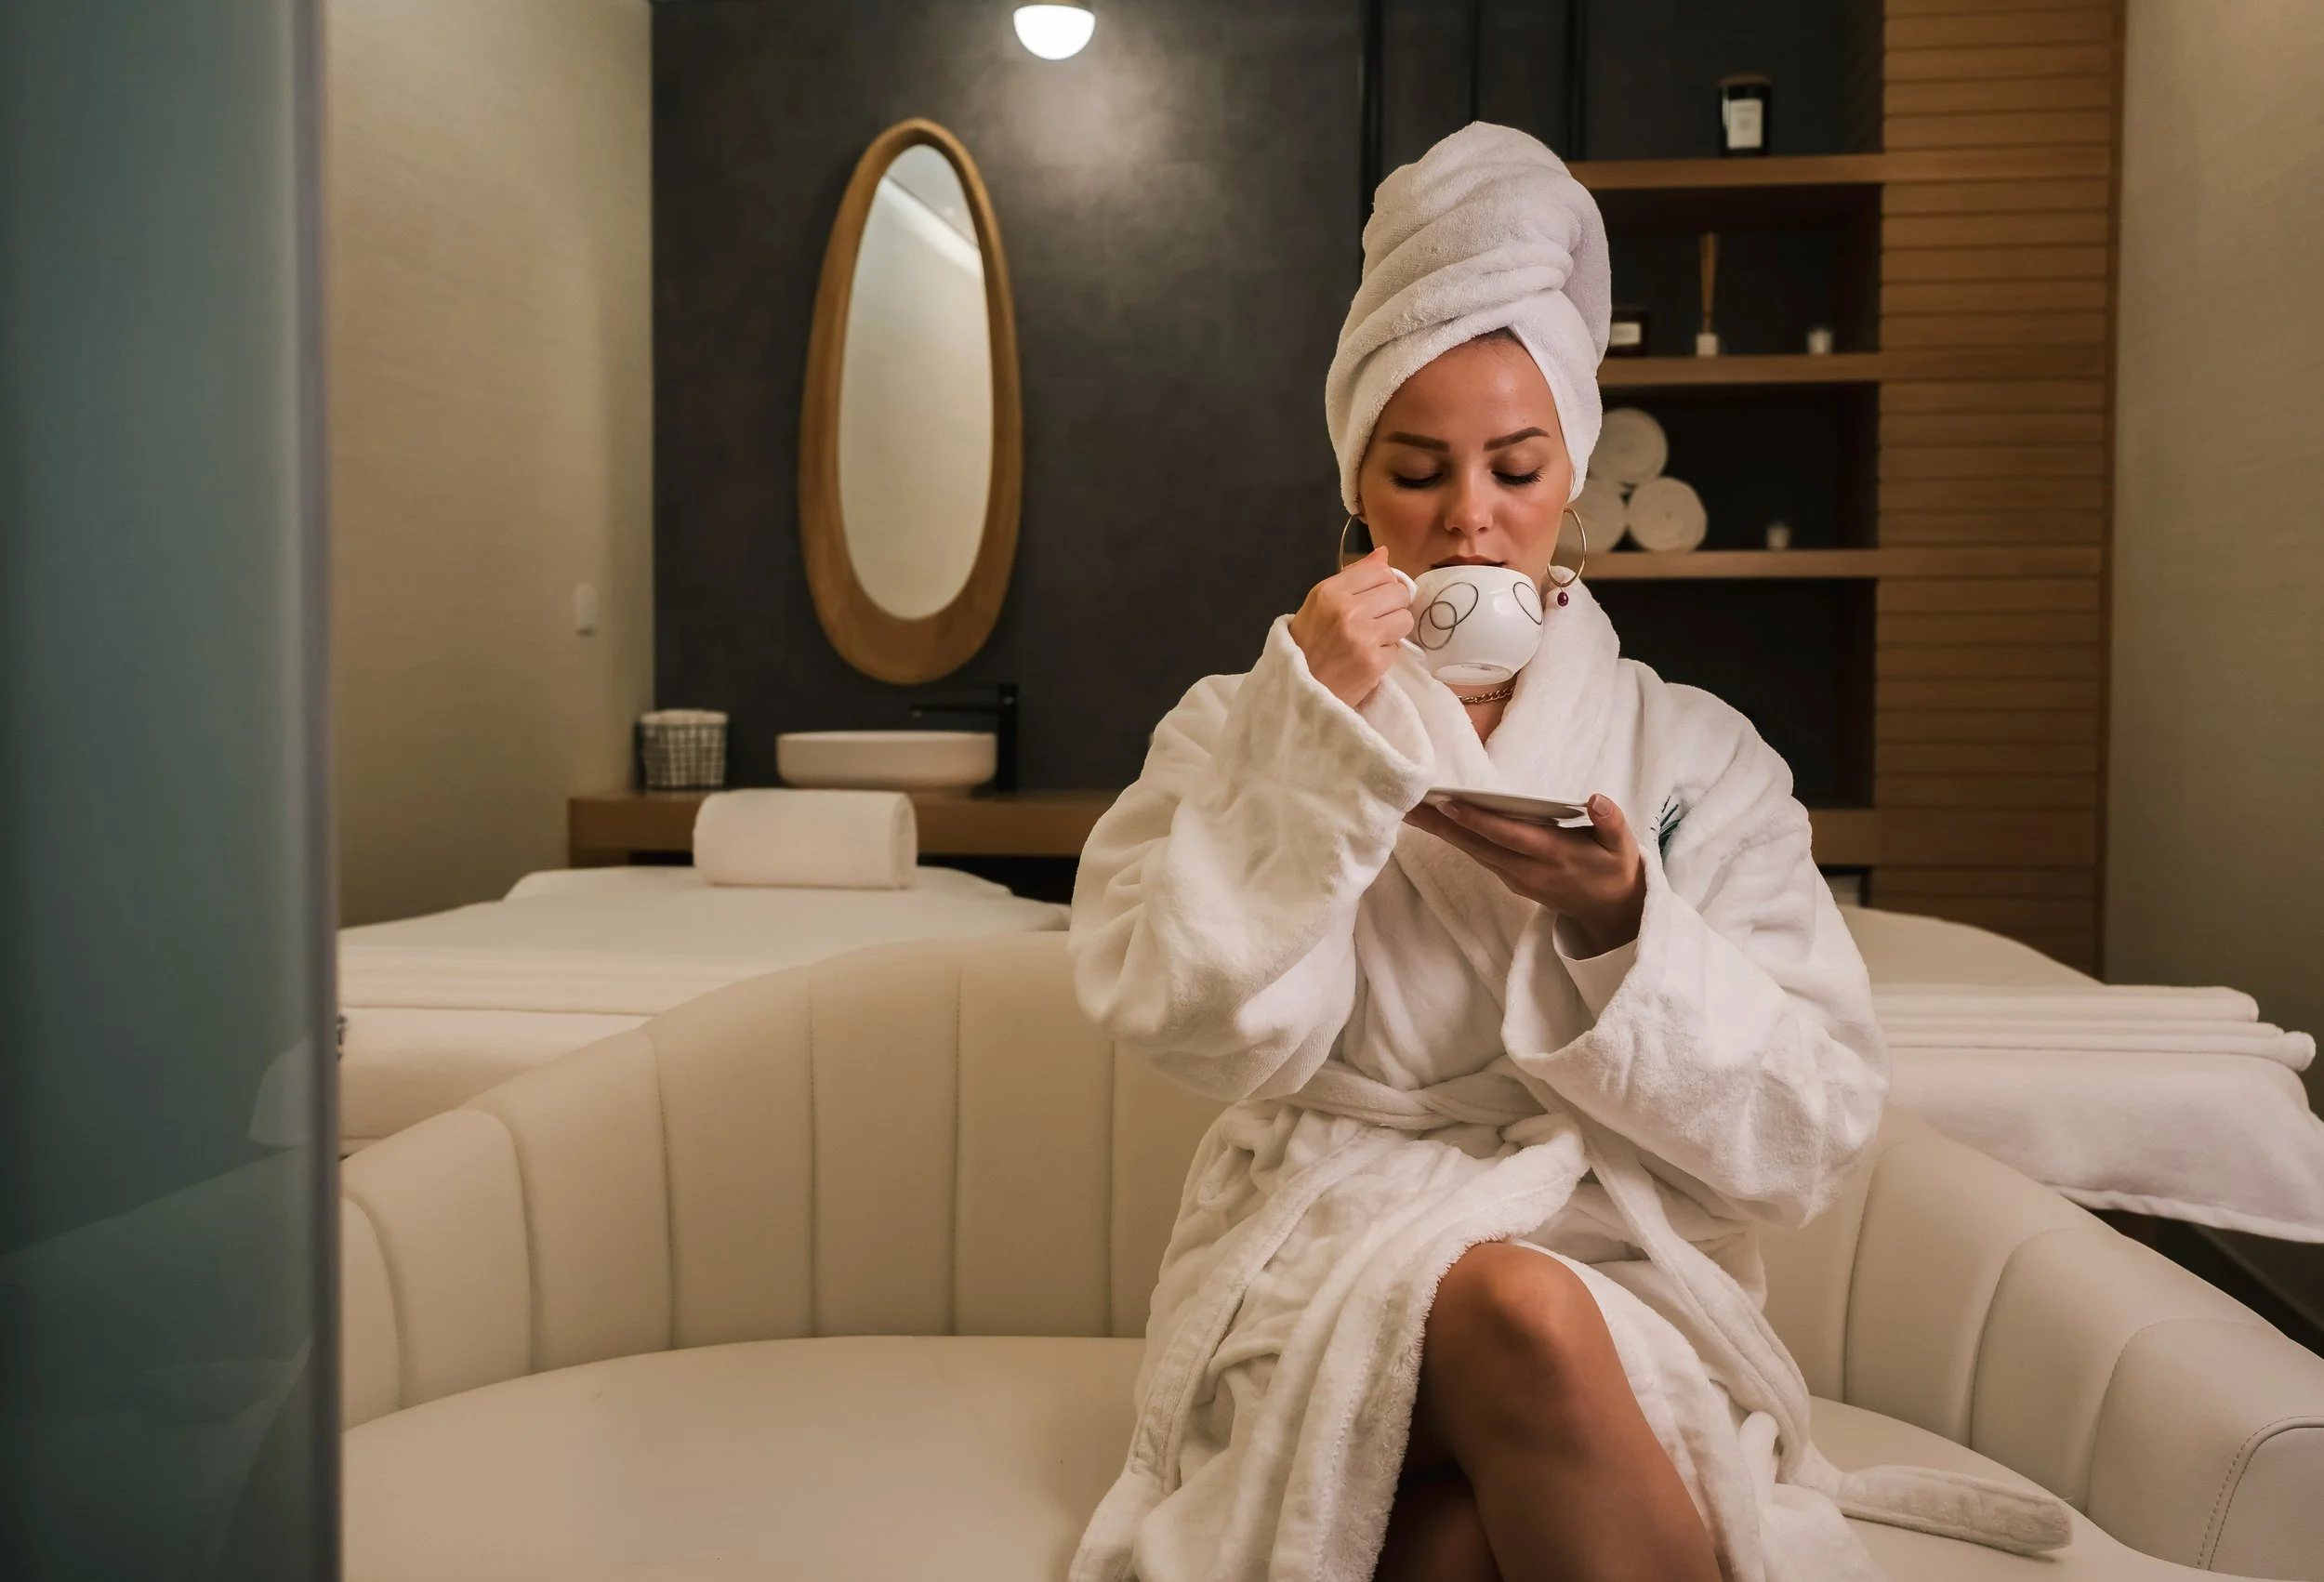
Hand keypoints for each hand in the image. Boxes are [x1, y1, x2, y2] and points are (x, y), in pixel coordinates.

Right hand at [1288, 547, 1414, 708]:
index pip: (1380, 571)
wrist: (1298, 690)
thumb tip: (1384, 553)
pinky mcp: (1373, 662)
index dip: (1384, 584)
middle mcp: (1346, 609)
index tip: (1375, 598)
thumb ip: (1353, 577)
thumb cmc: (1308, 644)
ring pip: (1405, 618)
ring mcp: (1361, 636)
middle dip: (1393, 606)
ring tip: (1374, 638)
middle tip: (1376, 621)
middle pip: (1398, 592)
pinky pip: (1398, 647)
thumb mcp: (1320, 604)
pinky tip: (1368, 657)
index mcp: (1330, 591)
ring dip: (1394, 630)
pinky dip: (1387, 653)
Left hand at [1404, 793, 1645, 954]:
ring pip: (1473, 851)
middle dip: (1442, 825)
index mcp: (1554, 855)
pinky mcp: (1510, 879)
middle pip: (1478, 845)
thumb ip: (1611, 822)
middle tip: (1410, 805)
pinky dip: (1456, 838)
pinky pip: (1478, 855)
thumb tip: (1596, 799)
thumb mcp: (1622, 846)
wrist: (1610, 911)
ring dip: (1442, 832)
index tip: (1449, 804)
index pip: (1509, 836)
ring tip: (1412, 809)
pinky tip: (1437, 823)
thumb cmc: (1614, 868)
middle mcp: (1527, 870)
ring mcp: (1516, 878)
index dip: (1478, 821)